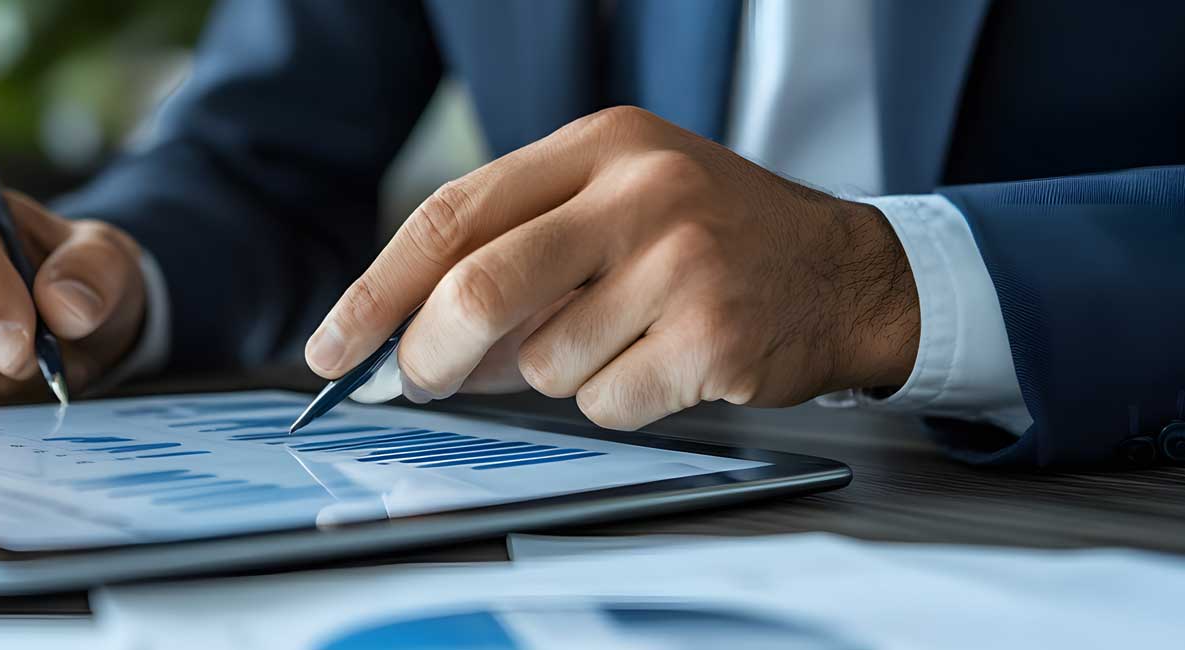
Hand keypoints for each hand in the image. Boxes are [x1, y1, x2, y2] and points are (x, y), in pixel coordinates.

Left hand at [305, 107, 919, 429]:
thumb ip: (515, 253)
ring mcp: (681, 264)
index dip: (379, 287)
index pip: (453, 214)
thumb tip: (404, 339)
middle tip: (417, 383)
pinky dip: (616, 401)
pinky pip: (606, 402)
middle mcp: (639, 193)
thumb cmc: (713, 238)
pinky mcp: (713, 337)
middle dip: (428, 354)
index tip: (334, 343)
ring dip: (557, 375)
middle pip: (480, 289)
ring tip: (621, 338)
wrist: (849, 272)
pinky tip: (664, 365)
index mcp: (600, 145)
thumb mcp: (617, 204)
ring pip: (543, 362)